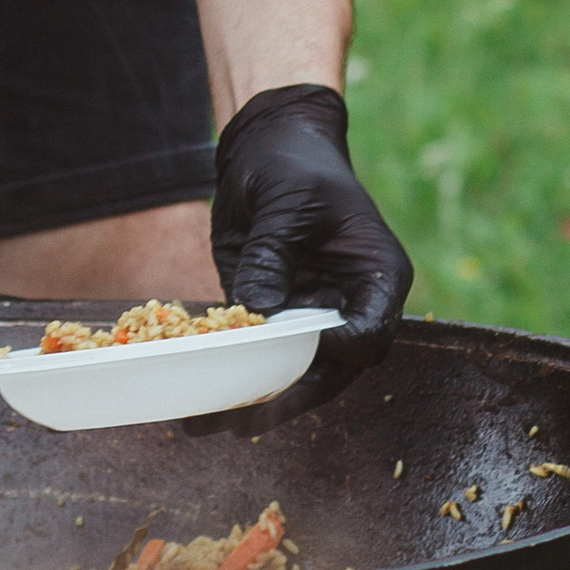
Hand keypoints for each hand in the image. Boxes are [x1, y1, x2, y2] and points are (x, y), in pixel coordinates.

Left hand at [211, 83, 410, 412]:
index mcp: (376, 276)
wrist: (267, 145)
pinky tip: (194, 400)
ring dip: (250, 401)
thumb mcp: (285, 201)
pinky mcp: (270, 315)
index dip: (336, 353)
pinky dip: (229, 378)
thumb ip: (273, 255)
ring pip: (289, 375)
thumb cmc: (294, 163)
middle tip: (239, 419)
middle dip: (285, 399)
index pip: (369, 334)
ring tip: (203, 424)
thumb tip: (257, 312)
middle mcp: (347, 306)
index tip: (296, 355)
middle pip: (328, 372)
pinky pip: (256, 356)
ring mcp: (308, 314)